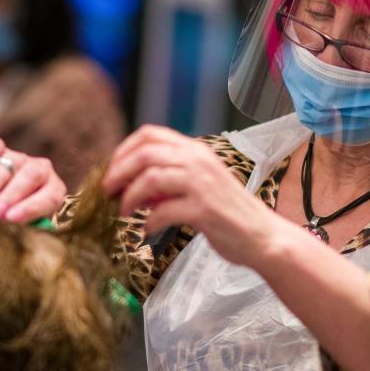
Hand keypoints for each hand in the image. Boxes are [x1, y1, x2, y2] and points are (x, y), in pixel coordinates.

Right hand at [0, 137, 66, 222]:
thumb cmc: (9, 222)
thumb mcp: (16, 228)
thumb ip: (14, 225)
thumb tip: (3, 222)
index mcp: (54, 192)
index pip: (50, 197)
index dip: (31, 208)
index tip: (11, 218)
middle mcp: (41, 170)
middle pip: (31, 176)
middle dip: (10, 196)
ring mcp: (20, 158)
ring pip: (10, 164)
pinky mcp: (0, 149)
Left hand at [102, 125, 280, 267]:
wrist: (261, 236)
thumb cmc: (227, 213)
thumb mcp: (197, 187)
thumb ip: (168, 181)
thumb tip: (131, 185)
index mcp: (196, 151)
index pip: (150, 134)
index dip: (124, 150)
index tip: (112, 171)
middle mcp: (199, 161)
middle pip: (145, 153)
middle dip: (119, 172)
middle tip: (108, 192)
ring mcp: (203, 184)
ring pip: (151, 178)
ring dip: (130, 196)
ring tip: (124, 212)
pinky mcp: (204, 210)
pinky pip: (164, 210)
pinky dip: (149, 221)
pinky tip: (147, 229)